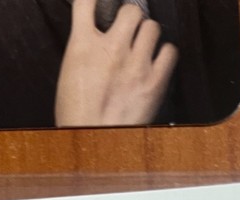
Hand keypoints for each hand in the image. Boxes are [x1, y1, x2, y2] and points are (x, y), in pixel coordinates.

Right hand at [55, 0, 177, 126]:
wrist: (95, 145)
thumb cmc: (77, 119)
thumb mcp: (69, 76)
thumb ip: (84, 51)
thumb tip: (92, 39)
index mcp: (83, 47)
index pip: (88, 2)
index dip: (96, 0)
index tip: (99, 3)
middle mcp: (112, 49)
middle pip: (131, 9)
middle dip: (129, 18)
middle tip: (127, 30)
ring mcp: (136, 64)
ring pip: (152, 27)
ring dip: (147, 35)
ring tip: (142, 48)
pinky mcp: (154, 81)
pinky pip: (170, 50)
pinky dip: (165, 53)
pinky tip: (156, 60)